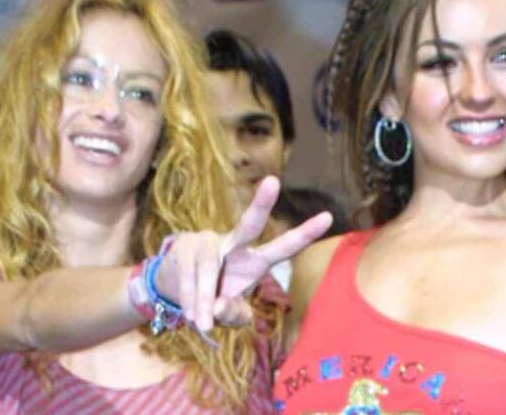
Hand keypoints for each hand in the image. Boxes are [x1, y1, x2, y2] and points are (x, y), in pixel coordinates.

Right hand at [156, 176, 332, 331]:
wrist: (177, 287)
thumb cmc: (214, 299)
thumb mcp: (230, 314)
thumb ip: (233, 315)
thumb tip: (218, 308)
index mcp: (256, 261)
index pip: (283, 247)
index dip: (305, 234)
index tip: (329, 217)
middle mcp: (236, 244)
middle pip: (249, 223)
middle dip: (261, 204)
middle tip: (273, 181)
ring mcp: (208, 241)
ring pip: (209, 268)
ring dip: (204, 299)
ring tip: (203, 324)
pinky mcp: (184, 245)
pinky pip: (188, 276)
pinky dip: (190, 299)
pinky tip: (192, 315)